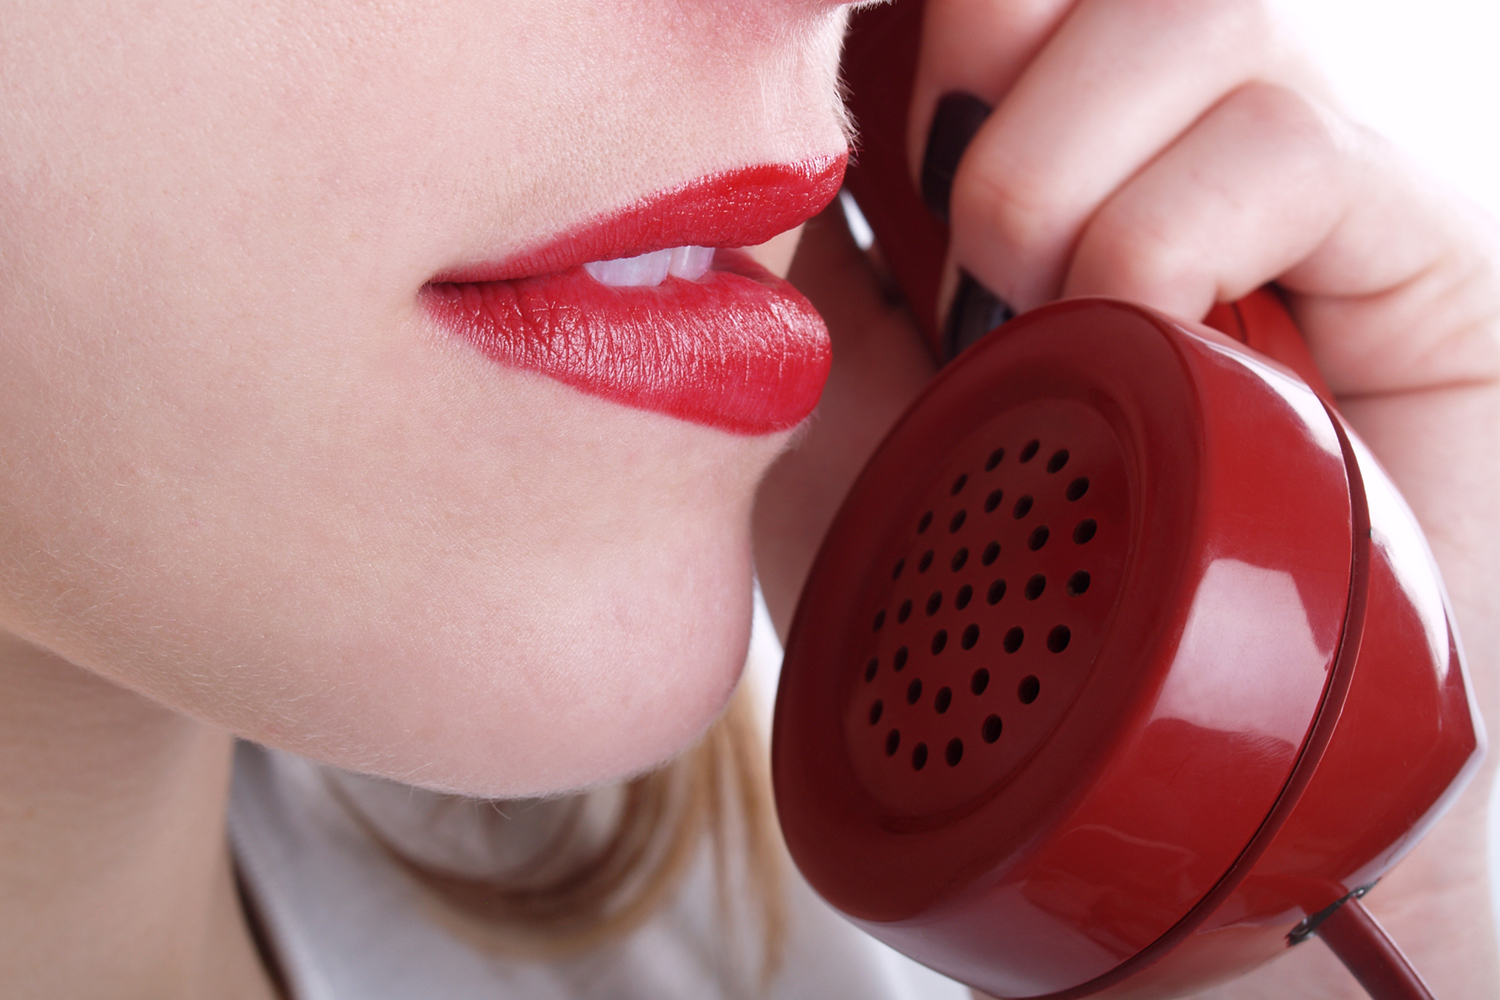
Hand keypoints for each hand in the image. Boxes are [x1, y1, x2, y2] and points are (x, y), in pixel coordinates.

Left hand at [759, 1, 1499, 995]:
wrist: (1159, 787)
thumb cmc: (983, 625)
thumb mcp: (831, 430)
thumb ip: (807, 273)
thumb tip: (778, 122)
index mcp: (1027, 174)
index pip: (979, 11)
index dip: (914, 20)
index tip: (845, 85)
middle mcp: (1157, 160)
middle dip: (972, 59)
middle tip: (943, 223)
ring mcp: (1279, 198)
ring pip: (1189, 13)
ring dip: (1055, 169)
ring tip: (1032, 315)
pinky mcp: (1401, 253)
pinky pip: (1286, 141)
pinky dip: (1168, 236)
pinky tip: (1141, 341)